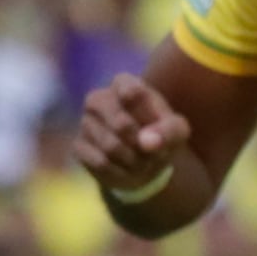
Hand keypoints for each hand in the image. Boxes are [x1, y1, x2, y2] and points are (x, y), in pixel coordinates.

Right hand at [76, 73, 188, 199]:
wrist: (142, 162)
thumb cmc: (160, 135)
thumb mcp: (178, 131)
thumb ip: (169, 131)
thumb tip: (146, 142)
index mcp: (124, 84)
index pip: (130, 90)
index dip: (144, 112)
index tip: (155, 122)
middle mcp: (99, 98)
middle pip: (120, 123)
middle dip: (141, 145)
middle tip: (152, 154)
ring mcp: (85, 122)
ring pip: (110, 146)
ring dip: (132, 161)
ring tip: (142, 163)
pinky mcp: (78, 146)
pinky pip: (99, 162)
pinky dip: (118, 171)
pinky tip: (125, 169)